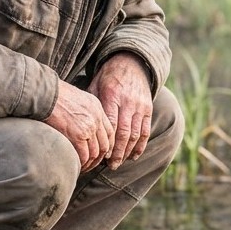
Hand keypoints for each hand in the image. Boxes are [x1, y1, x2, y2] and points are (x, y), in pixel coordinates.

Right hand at [44, 80, 112, 171]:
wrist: (46, 94)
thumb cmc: (54, 95)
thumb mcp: (77, 97)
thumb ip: (83, 111)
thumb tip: (80, 124)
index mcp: (97, 107)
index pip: (110, 131)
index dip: (107, 145)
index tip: (102, 153)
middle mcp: (96, 118)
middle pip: (105, 144)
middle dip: (99, 158)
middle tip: (91, 164)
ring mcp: (89, 127)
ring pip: (95, 153)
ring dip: (90, 163)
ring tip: (83, 167)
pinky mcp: (78, 135)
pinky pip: (84, 155)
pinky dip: (81, 163)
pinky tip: (76, 165)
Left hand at [87, 53, 152, 169]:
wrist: (131, 63)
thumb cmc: (107, 77)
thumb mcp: (95, 85)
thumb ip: (92, 105)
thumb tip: (83, 126)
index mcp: (112, 96)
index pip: (111, 123)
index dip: (107, 141)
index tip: (101, 155)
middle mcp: (128, 102)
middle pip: (124, 132)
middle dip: (117, 152)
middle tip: (110, 166)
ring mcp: (140, 106)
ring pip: (135, 134)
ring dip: (127, 151)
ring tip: (118, 163)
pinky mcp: (148, 109)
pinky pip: (145, 130)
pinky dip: (140, 145)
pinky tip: (133, 155)